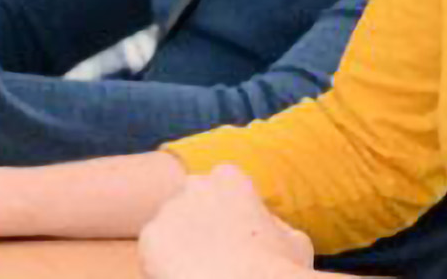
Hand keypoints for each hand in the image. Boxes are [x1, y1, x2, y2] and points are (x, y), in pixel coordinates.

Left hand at [139, 165, 314, 278]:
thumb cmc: (279, 271)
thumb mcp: (296, 242)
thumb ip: (278, 226)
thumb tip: (267, 226)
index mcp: (229, 178)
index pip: (220, 192)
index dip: (227, 220)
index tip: (235, 244)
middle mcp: (194, 185)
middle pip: (191, 209)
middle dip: (199, 230)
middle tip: (215, 262)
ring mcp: (169, 210)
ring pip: (171, 233)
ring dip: (181, 250)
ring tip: (199, 273)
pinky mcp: (149, 239)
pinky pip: (153, 257)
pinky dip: (164, 269)